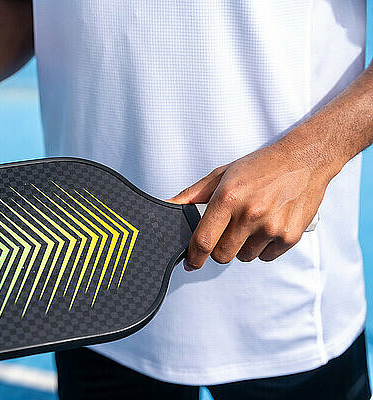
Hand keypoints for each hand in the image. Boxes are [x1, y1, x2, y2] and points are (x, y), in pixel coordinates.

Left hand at [169, 142, 331, 270]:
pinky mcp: (290, 236)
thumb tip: (166, 205)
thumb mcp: (221, 174)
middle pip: (222, 255)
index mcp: (229, 198)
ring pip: (244, 257)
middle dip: (219, 249)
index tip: (191, 262)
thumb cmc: (260, 166)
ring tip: (252, 223)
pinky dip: (263, 247)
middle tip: (227, 231)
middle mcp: (250, 214)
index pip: (203, 240)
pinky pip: (266, 257)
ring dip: (243, 247)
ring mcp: (272, 227)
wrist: (305, 160)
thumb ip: (192, 195)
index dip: (194, 257)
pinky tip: (268, 225)